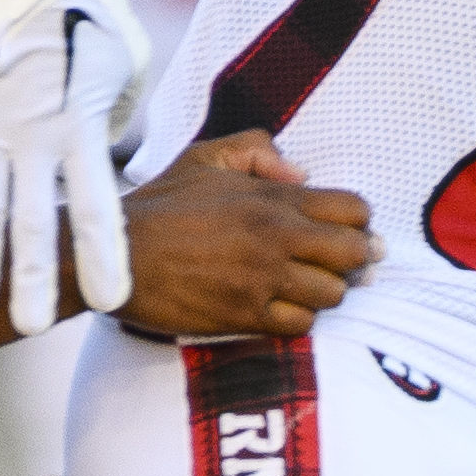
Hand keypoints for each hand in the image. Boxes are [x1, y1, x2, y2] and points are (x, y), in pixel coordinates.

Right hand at [0, 0, 154, 333]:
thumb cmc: (99, 20)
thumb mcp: (127, 73)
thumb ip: (116, 127)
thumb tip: (114, 169)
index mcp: (85, 123)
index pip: (97, 203)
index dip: (103, 254)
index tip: (111, 301)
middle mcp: (37, 130)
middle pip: (36, 217)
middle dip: (34, 275)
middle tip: (30, 328)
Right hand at [112, 132, 375, 339]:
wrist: (115, 253)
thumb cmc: (160, 205)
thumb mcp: (205, 156)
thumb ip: (258, 151)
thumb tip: (303, 174)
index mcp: (271, 196)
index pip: (352, 208)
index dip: (359, 221)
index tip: (347, 229)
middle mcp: (275, 237)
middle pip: (354, 253)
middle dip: (358, 258)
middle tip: (347, 263)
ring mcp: (262, 279)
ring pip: (332, 293)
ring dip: (326, 291)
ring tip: (309, 286)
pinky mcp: (244, 315)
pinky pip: (299, 324)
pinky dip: (298, 318)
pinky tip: (282, 308)